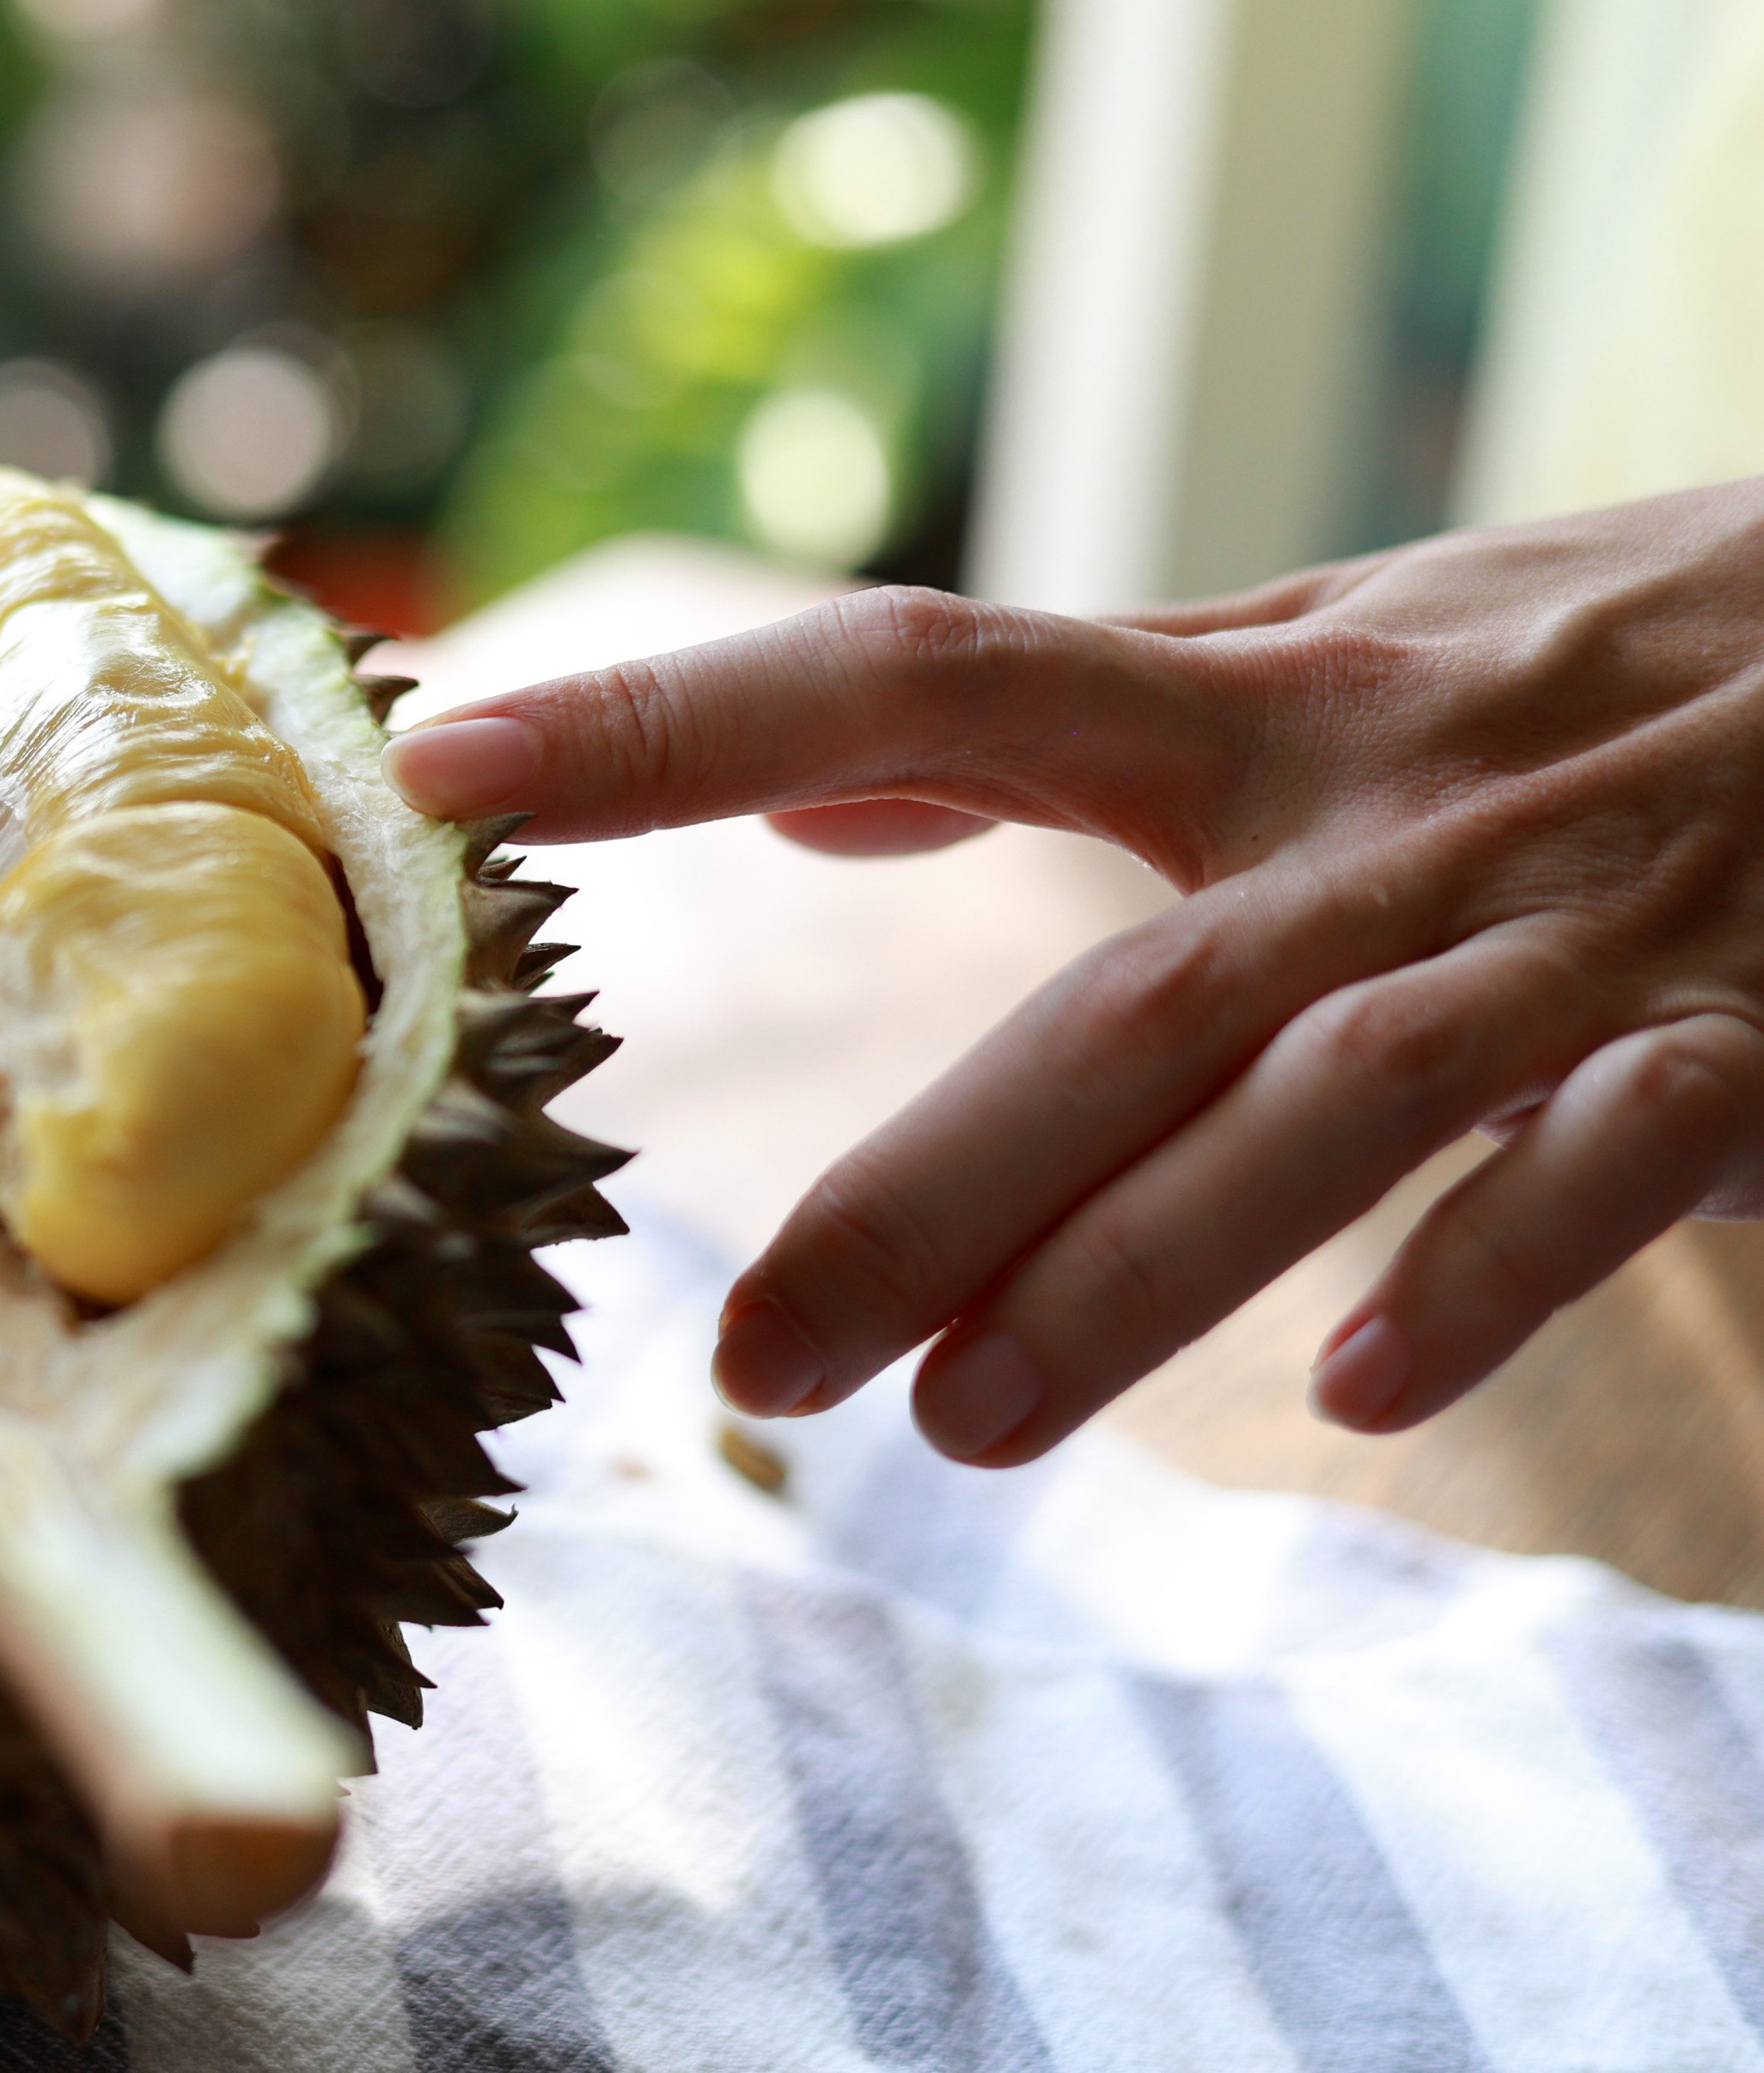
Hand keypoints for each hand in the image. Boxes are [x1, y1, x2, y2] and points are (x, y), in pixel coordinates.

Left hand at [386, 481, 1763, 1458]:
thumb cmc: (1594, 659)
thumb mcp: (1325, 650)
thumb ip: (1072, 718)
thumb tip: (809, 803)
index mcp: (1254, 701)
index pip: (913, 676)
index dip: (675, 717)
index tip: (438, 761)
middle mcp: (1375, 811)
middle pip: (1111, 995)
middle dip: (931, 1179)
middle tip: (751, 1360)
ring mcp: (1561, 933)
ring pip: (1316, 1103)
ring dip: (1135, 1266)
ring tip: (961, 1423)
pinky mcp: (1744, 1042)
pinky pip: (1605, 1164)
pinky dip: (1483, 1271)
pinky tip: (1352, 1400)